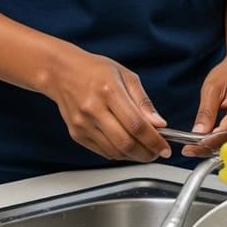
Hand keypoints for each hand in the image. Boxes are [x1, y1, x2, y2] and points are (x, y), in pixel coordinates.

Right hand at [45, 47, 169, 161]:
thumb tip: (159, 124)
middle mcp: (94, 109)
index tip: (165, 147)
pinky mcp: (76, 134)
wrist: (62, 72)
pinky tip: (128, 148)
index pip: (136, 125)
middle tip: (157, 153)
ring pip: (114, 151)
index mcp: (109, 91)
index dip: (154, 140)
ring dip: (134, 156)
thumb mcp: (126, 76)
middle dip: (146, 153)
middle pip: (125, 143)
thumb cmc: (95, 70)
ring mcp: (83, 124)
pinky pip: (102, 151)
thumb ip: (143, 102)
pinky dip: (119, 154)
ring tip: (145, 150)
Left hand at [181, 55, 226, 155]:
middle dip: (209, 147)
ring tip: (193, 149)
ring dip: (213, 146)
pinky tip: (205, 143)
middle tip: (190, 150)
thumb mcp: (212, 88)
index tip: (193, 146)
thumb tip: (198, 133)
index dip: (209, 140)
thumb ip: (206, 112)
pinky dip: (218, 140)